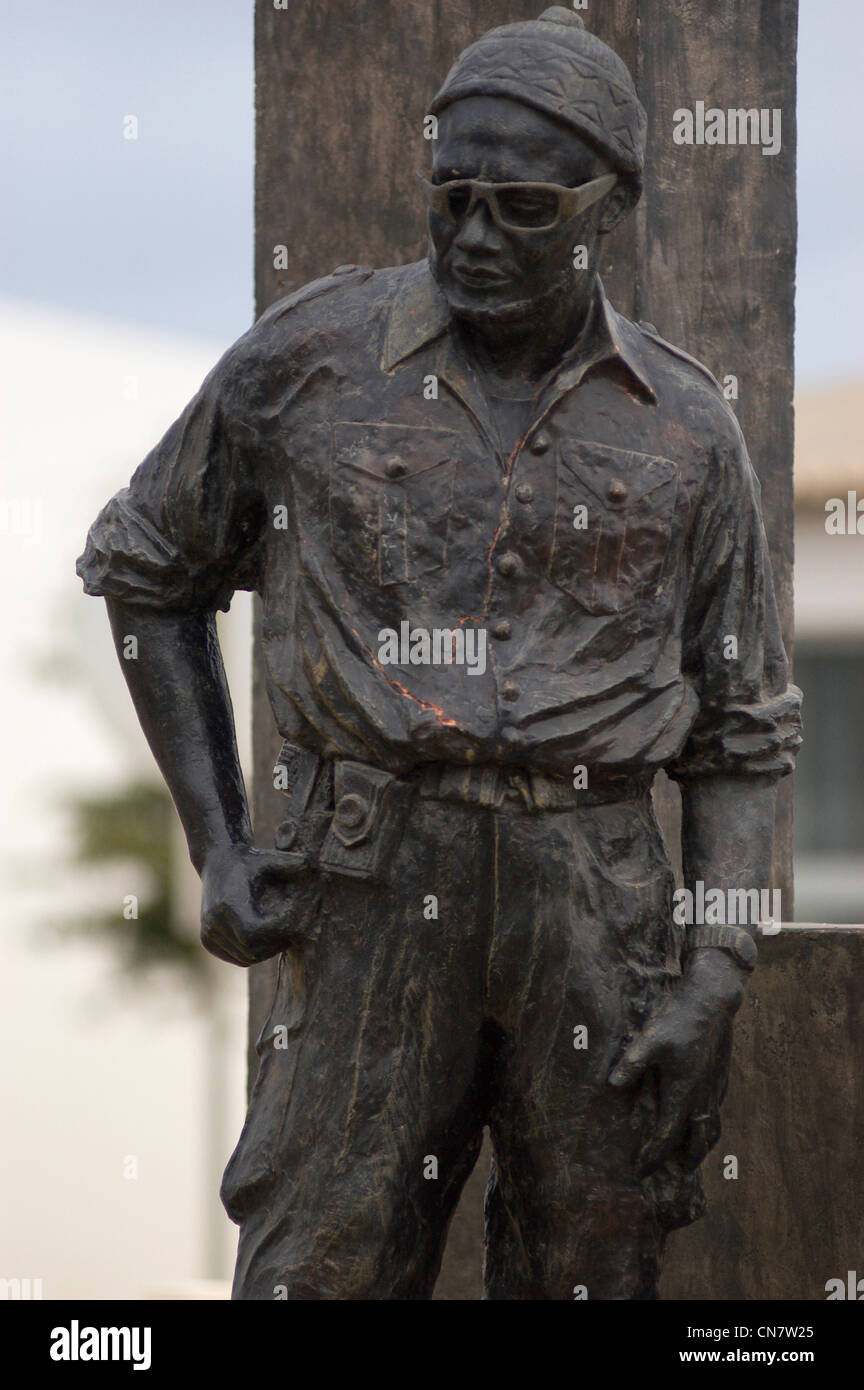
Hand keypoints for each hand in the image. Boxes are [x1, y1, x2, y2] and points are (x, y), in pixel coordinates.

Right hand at [200, 841, 315, 966]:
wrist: (216, 861)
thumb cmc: (247, 860)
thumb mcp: (268, 859)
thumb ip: (290, 863)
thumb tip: (312, 865)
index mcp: (229, 905)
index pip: (258, 933)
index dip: (278, 932)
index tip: (294, 924)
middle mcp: (215, 922)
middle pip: (252, 950)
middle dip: (275, 945)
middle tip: (291, 935)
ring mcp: (208, 933)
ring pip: (244, 957)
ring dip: (265, 952)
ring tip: (280, 936)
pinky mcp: (207, 940)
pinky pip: (234, 957)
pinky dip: (251, 954)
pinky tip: (265, 940)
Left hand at [609, 952, 743, 1175]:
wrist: (713, 1000)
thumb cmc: (680, 1019)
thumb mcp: (649, 1039)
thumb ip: (632, 1063)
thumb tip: (613, 1084)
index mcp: (683, 1092)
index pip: (666, 1135)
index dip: (653, 1156)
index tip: (641, 1171)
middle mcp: (702, 1095)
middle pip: (698, 1140)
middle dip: (686, 1160)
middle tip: (675, 1172)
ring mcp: (715, 1086)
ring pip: (713, 1127)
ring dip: (702, 1145)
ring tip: (692, 1154)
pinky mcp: (722, 1075)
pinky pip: (717, 1109)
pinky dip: (709, 1123)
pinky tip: (702, 1116)